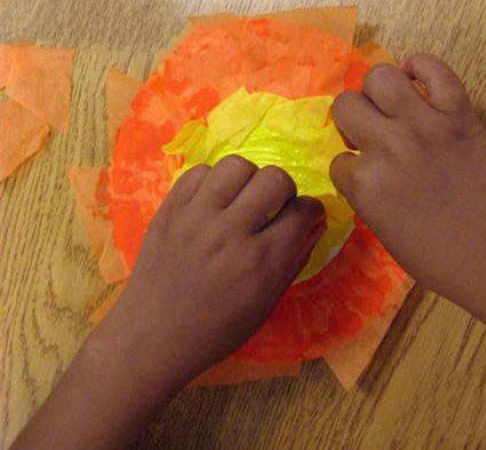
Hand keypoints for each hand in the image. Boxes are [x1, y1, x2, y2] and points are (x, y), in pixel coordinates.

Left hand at [12, 156, 325, 449]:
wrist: (154, 335)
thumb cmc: (217, 328)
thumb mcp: (266, 302)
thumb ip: (296, 258)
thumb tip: (317, 221)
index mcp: (260, 262)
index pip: (302, 211)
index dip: (311, 210)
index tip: (303, 216)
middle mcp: (230, 232)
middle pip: (274, 178)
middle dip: (284, 189)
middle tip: (273, 207)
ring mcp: (195, 216)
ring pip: (237, 165)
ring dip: (248, 179)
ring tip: (241, 200)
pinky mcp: (169, 208)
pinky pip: (200, 171)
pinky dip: (213, 181)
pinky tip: (213, 202)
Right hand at [330, 54, 485, 405]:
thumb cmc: (435, 256)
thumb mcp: (381, 229)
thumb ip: (365, 191)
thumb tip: (362, 162)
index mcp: (363, 184)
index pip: (338, 159)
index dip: (351, 167)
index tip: (366, 175)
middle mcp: (386, 146)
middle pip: (346, 105)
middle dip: (351, 121)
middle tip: (370, 135)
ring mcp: (424, 125)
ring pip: (380, 76)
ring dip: (377, 92)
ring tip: (391, 107)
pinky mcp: (459, 113)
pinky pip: (434, 69)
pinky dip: (420, 67)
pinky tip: (416, 80)